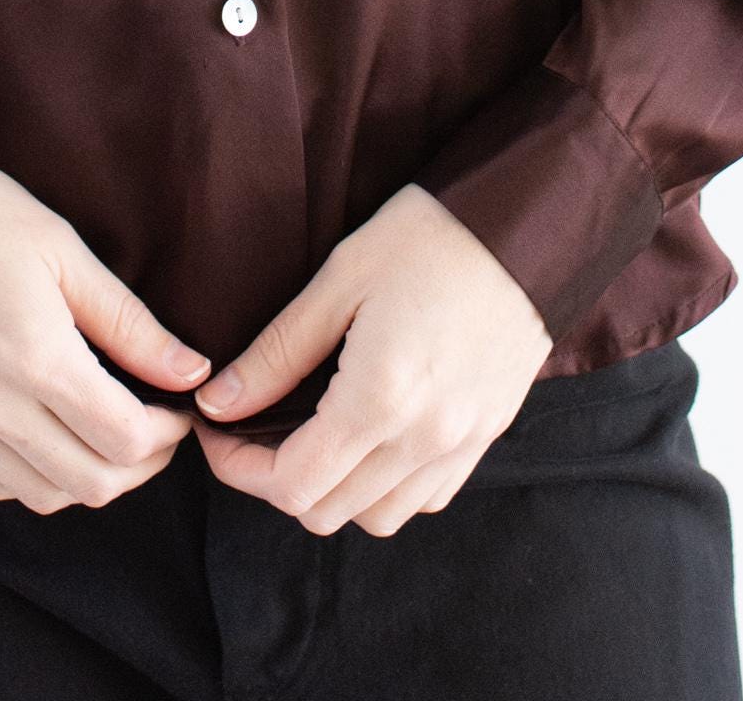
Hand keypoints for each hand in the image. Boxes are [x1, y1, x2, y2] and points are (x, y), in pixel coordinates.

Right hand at [0, 145, 211, 511]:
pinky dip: (36, 477)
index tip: (180, 403)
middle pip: (90, 484)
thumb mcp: (60, 248)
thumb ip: (127, 321)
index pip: (123, 440)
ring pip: (42, 494)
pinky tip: (52, 435)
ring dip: (91, 477)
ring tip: (110, 430)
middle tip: (158, 423)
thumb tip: (190, 370)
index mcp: (33, 356)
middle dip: (142, 465)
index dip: (168, 433)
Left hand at [186, 183, 552, 535]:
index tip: (217, 430)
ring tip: (313, 432)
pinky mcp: (487, 435)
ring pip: (377, 517)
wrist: (525, 224)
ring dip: (333, 491)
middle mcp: (424, 438)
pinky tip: (372, 435)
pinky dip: (387, 487)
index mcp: (380, 398)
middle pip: (327, 512)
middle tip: (253, 427)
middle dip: (276, 480)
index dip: (238, 468)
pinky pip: (425, 497)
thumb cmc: (428, 236)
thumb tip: (220, 403)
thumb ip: (278, 352)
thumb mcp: (340, 278)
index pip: (292, 484)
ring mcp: (461, 444)